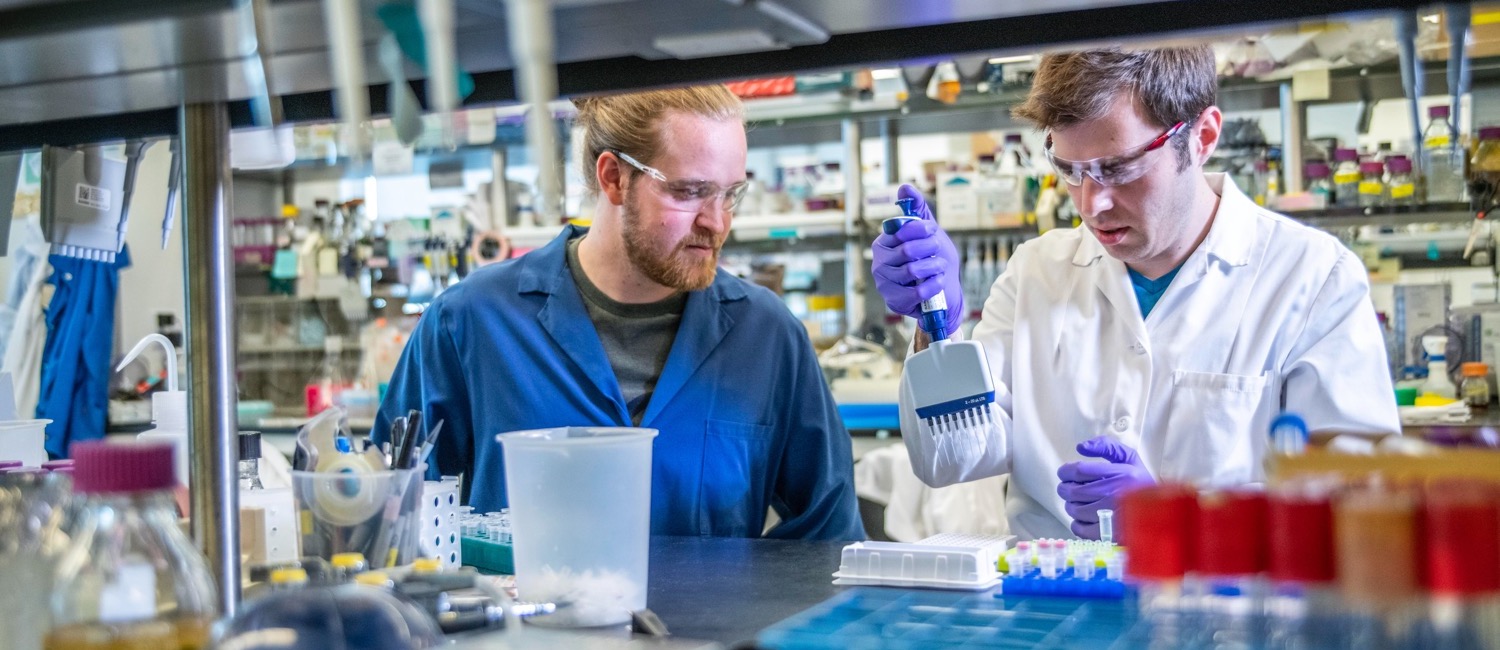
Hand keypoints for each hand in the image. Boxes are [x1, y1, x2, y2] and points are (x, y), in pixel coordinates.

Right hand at [871, 184, 963, 335]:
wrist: (943, 292)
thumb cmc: (932, 260)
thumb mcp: (928, 233)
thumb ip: (917, 210)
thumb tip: (905, 188)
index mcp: (884, 242)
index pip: (900, 230)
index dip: (920, 229)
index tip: (933, 230)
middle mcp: (879, 262)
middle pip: (908, 250)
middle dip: (930, 248)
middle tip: (938, 250)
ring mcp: (884, 283)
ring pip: (913, 270)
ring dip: (934, 267)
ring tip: (940, 267)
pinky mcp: (894, 300)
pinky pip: (916, 291)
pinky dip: (933, 285)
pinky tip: (938, 281)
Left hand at [1056, 436, 1154, 538]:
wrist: (1162, 514)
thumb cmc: (1142, 484)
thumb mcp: (1130, 458)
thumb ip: (1107, 446)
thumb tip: (1081, 447)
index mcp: (1120, 474)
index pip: (1079, 471)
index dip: (1065, 471)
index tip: (1064, 473)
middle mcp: (1115, 494)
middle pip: (1072, 491)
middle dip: (1065, 488)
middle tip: (1069, 488)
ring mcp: (1111, 516)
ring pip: (1074, 509)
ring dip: (1071, 504)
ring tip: (1079, 502)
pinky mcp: (1109, 534)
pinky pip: (1079, 528)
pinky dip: (1077, 523)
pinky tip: (1085, 518)